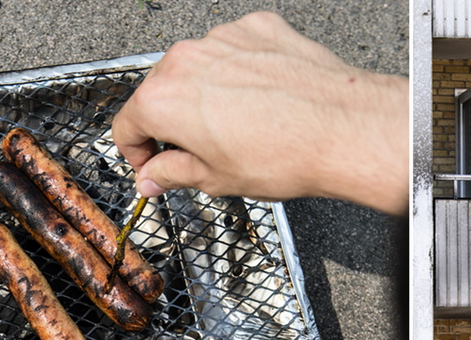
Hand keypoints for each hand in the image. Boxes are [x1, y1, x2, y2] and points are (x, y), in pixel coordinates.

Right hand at [112, 12, 407, 214]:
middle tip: (198, 152)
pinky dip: (242, 72)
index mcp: (164, 99)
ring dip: (207, 94)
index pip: (127, 125)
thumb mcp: (216, 178)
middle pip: (160, 91)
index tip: (154, 165)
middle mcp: (187, 58)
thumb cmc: (283, 156)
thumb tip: (152, 178)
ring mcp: (224, 38)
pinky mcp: (258, 28)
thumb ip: (172, 174)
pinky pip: (236, 50)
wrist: (343, 129)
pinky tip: (264, 100)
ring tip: (241, 127)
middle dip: (172, 122)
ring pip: (200, 68)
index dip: (138, 153)